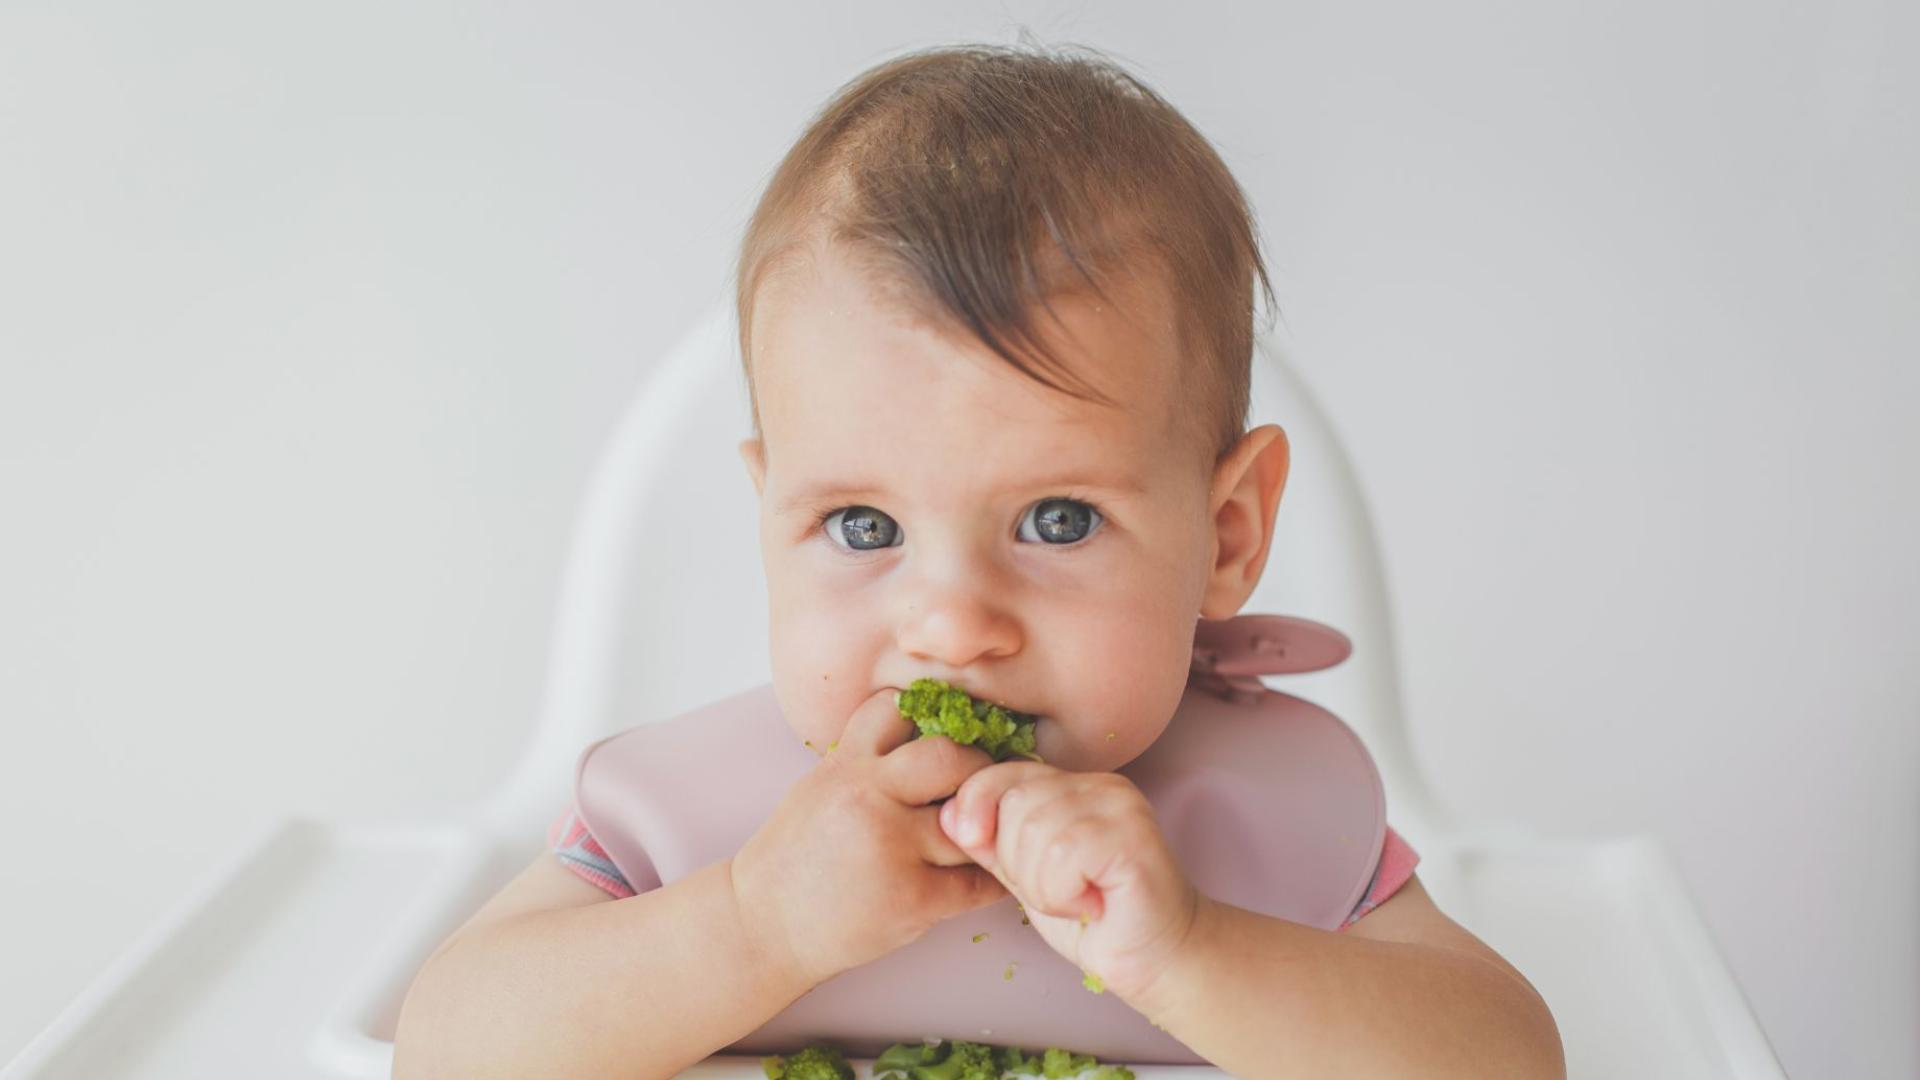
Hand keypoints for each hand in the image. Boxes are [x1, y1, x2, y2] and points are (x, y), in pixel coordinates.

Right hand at [731, 686, 1006, 988]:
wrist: (762, 928)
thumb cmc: (797, 860)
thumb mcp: (820, 788)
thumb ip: (868, 761)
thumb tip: (932, 739)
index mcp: (845, 764)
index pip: (900, 709)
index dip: (929, 719)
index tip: (948, 740)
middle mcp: (867, 795)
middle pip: (950, 757)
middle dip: (976, 771)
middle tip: (984, 791)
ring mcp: (890, 846)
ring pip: (971, 823)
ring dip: (986, 832)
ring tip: (986, 839)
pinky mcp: (910, 898)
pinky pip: (976, 884)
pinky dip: (991, 881)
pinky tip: (989, 879)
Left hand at [939, 762, 1201, 1004]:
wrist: (1154, 961)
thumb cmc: (1091, 919)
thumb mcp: (1024, 874)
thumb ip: (991, 842)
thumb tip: (948, 813)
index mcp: (1073, 785)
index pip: (1000, 773)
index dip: (976, 808)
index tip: (977, 844)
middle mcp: (1100, 784)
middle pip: (1013, 803)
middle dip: (1016, 862)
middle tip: (1056, 891)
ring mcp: (1121, 805)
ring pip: (1034, 831)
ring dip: (1041, 885)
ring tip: (1076, 899)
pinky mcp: (1133, 836)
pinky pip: (1062, 854)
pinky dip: (1063, 893)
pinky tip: (1091, 904)